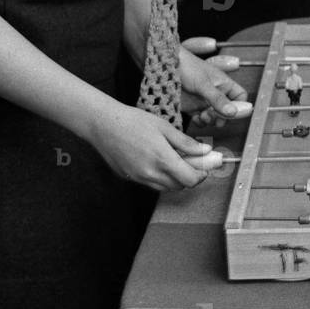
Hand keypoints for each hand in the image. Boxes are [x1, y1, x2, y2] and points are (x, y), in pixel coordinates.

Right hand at [89, 102, 219, 190]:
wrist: (104, 124)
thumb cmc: (134, 121)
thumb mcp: (165, 127)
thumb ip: (186, 142)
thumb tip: (205, 151)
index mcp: (162, 159)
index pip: (190, 180)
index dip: (201, 175)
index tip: (205, 166)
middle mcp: (150, 173)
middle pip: (179, 186)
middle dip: (190, 176)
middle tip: (193, 161)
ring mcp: (138, 178)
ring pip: (165, 187)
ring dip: (176, 179)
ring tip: (175, 159)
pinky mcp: (129, 178)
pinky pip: (151, 183)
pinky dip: (161, 177)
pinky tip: (159, 160)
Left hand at [179, 47, 251, 129]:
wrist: (164, 67)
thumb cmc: (186, 67)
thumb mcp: (203, 83)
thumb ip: (218, 99)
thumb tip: (233, 113)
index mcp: (223, 83)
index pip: (240, 96)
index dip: (240, 106)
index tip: (233, 113)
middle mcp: (216, 93)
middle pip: (228, 110)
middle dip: (223, 116)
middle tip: (217, 118)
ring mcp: (204, 100)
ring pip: (214, 116)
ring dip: (211, 120)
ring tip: (204, 116)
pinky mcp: (192, 107)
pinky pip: (201, 119)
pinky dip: (200, 122)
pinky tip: (196, 119)